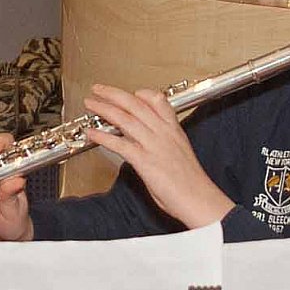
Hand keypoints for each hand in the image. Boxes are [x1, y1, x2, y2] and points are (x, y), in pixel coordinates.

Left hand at [82, 84, 232, 228]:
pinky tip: (92, 133)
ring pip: (125, 119)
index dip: (142, 93)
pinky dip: (103, 136)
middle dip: (113, 94)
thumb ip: (163, 144)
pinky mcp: (145, 161)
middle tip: (98, 89)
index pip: (158, 100)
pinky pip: (119, 144)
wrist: (199, 199)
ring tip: (90, 104)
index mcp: (174, 130)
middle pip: (135, 104)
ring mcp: (154, 145)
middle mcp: (163, 133)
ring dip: (104, 109)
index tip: (131, 92)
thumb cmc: (191, 183)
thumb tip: (145, 142)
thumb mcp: (180, 153)